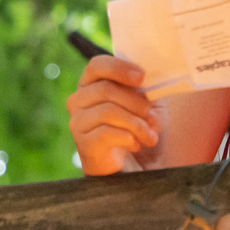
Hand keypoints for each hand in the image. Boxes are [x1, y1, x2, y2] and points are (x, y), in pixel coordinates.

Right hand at [67, 56, 167, 174]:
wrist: (136, 165)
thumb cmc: (139, 126)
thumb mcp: (146, 102)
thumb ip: (144, 86)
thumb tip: (145, 75)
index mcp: (92, 83)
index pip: (97, 65)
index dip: (119, 68)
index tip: (142, 77)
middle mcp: (78, 100)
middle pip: (105, 89)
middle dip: (135, 102)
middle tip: (151, 116)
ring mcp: (77, 122)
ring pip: (108, 111)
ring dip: (136, 123)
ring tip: (149, 135)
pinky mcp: (82, 144)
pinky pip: (106, 133)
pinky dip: (128, 138)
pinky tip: (136, 144)